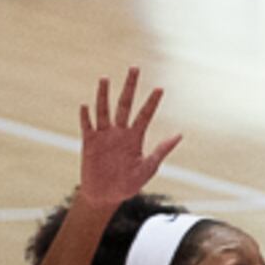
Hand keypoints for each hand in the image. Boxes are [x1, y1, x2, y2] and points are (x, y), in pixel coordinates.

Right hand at [75, 68, 179, 206]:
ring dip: (104, 95)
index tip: (160, 88)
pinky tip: (85, 106)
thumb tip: (179, 135)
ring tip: (105, 79)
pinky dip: (86, 117)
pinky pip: (87, 127)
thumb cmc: (129, 183)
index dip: (152, 102)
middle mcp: (119, 132)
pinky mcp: (89, 143)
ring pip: (104, 110)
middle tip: (135, 68)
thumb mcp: (148, 167)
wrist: (106, 196)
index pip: (145, 115)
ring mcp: (104, 136)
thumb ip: (161, 150)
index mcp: (135, 137)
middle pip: (125, 104)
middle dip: (130, 87)